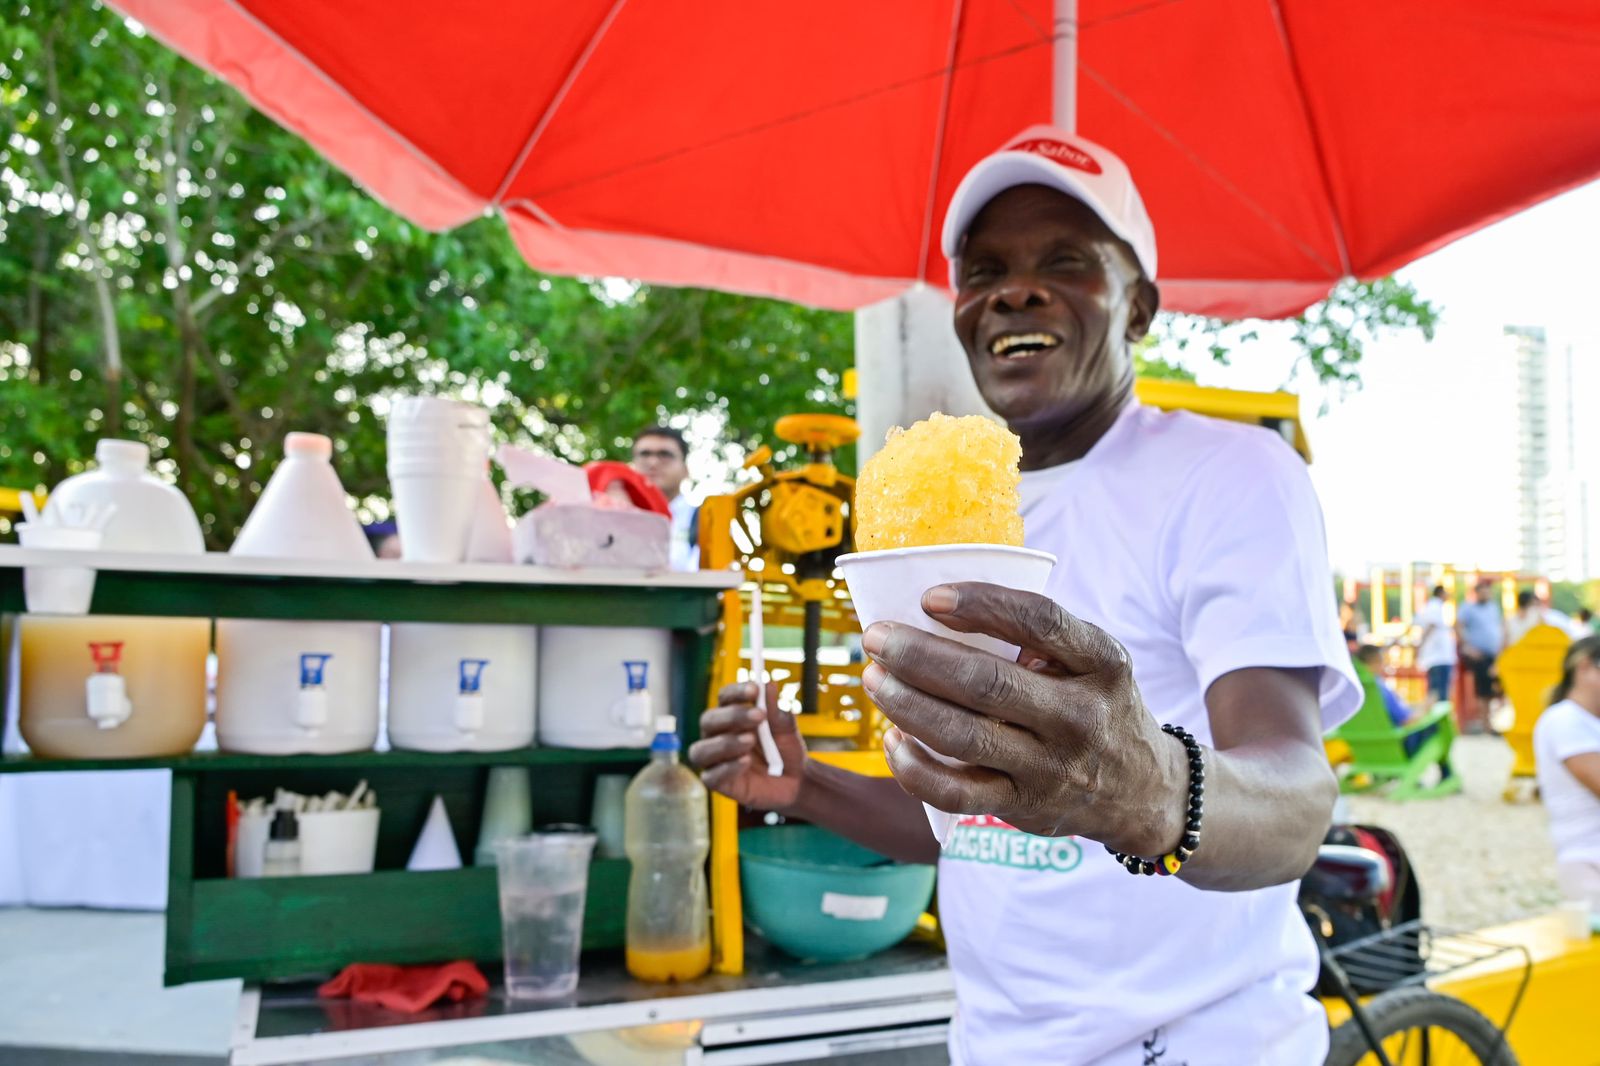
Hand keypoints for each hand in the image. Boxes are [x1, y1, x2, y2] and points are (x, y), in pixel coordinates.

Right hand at [689, 682, 806, 811]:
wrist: (796, 781)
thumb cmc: (786, 750)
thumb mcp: (786, 729)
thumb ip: (776, 710)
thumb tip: (768, 684)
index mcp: (732, 716)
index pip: (725, 698)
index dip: (736, 692)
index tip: (755, 689)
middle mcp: (717, 735)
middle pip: (708, 720)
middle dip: (732, 716)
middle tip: (759, 715)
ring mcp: (715, 760)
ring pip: (701, 750)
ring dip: (725, 743)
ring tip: (750, 740)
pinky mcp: (718, 783)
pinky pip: (711, 776)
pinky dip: (727, 768)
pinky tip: (746, 762)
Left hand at [861, 582, 1186, 855]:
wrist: (1143, 792)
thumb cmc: (1098, 707)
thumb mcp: (1095, 662)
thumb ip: (1040, 638)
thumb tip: (938, 612)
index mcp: (1102, 664)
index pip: (1041, 622)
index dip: (981, 605)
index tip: (930, 597)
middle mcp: (1081, 717)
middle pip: (987, 683)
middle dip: (919, 656)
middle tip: (877, 637)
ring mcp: (1052, 767)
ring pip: (963, 737)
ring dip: (906, 704)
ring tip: (875, 678)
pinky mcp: (1026, 806)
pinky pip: (957, 793)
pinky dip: (915, 768)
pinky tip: (893, 740)